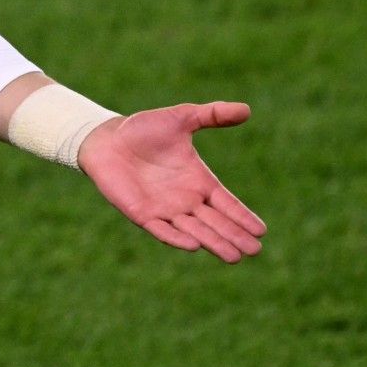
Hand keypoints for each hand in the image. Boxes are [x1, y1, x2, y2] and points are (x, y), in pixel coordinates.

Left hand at [76, 102, 267, 263]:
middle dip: (234, 235)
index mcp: (198, 180)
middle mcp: (185, 199)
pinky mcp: (142, 214)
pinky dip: (176, 238)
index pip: (226, 203)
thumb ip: (212, 115)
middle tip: (254, 251)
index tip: (261, 231)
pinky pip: (162, 230)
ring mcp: (164, 209)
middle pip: (215, 222)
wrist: (106, 138)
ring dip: (213, 243)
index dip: (242, 216)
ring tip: (234, 257)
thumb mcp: (181, 117)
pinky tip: (194, 246)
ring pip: (194, 231)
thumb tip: (247, 109)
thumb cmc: (143, 128)